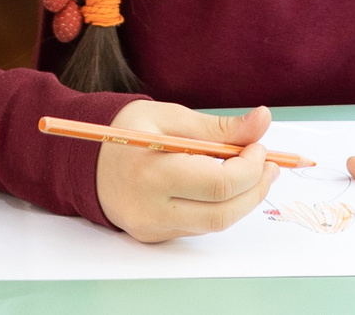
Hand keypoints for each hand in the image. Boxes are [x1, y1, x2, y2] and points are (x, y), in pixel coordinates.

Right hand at [94, 102, 277, 242]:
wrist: (86, 159)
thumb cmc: (129, 131)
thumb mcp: (170, 117)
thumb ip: (218, 126)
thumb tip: (263, 119)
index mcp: (151, 172)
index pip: (218, 183)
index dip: (250, 167)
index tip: (260, 147)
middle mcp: (150, 208)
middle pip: (222, 213)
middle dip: (255, 189)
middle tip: (269, 165)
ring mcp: (152, 227)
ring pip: (214, 224)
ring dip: (242, 200)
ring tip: (253, 173)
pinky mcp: (155, 236)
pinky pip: (199, 226)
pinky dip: (220, 206)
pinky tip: (225, 186)